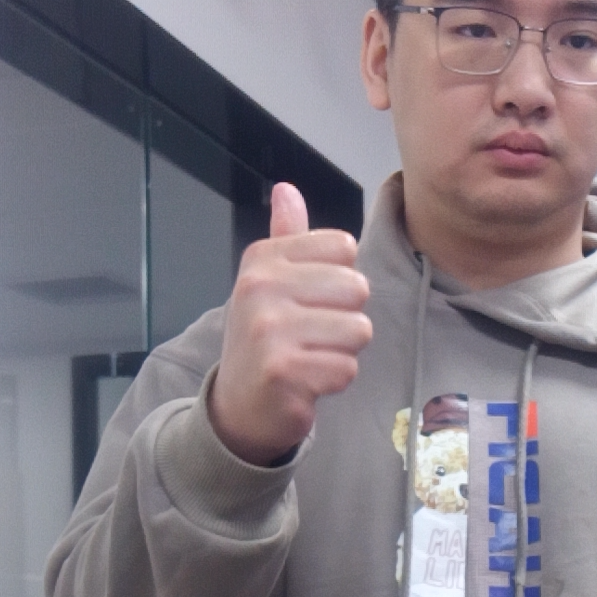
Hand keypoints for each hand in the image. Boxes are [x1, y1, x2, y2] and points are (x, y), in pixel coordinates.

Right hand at [208, 182, 372, 465]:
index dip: (341, 280)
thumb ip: (286, 238)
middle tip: (312, 336)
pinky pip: (347, 368)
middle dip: (347, 318)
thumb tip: (287, 189)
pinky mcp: (284, 371)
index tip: (310, 302)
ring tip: (311, 358)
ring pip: (359, 330)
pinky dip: (334, 381)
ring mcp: (269, 330)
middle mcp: (260, 288)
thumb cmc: (264, 340)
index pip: (345, 248)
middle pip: (358, 288)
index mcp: (262, 260)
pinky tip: (307, 381)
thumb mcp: (267, 283)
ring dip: (343, 352)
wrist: (237, 407)